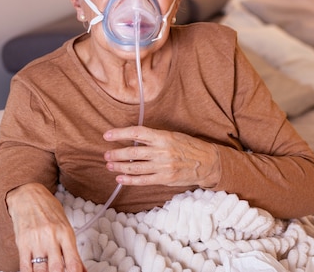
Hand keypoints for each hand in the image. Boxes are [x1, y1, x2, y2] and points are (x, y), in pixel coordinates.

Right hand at [6, 183, 86, 271]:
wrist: (28, 194)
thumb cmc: (49, 210)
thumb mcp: (65, 226)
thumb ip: (72, 249)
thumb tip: (81, 270)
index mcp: (66, 233)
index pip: (73, 262)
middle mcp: (52, 237)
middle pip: (57, 269)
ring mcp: (36, 241)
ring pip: (41, 270)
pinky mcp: (23, 243)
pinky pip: (25, 266)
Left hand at [103, 126, 219, 187]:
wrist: (207, 162)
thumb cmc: (188, 146)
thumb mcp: (172, 136)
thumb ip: (154, 137)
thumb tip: (133, 139)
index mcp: (163, 137)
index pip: (137, 133)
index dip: (120, 133)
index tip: (107, 135)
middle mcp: (161, 151)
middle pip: (133, 152)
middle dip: (116, 154)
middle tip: (106, 155)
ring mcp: (163, 166)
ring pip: (135, 167)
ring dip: (120, 167)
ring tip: (110, 165)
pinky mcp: (165, 178)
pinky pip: (143, 180)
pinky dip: (130, 180)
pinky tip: (120, 179)